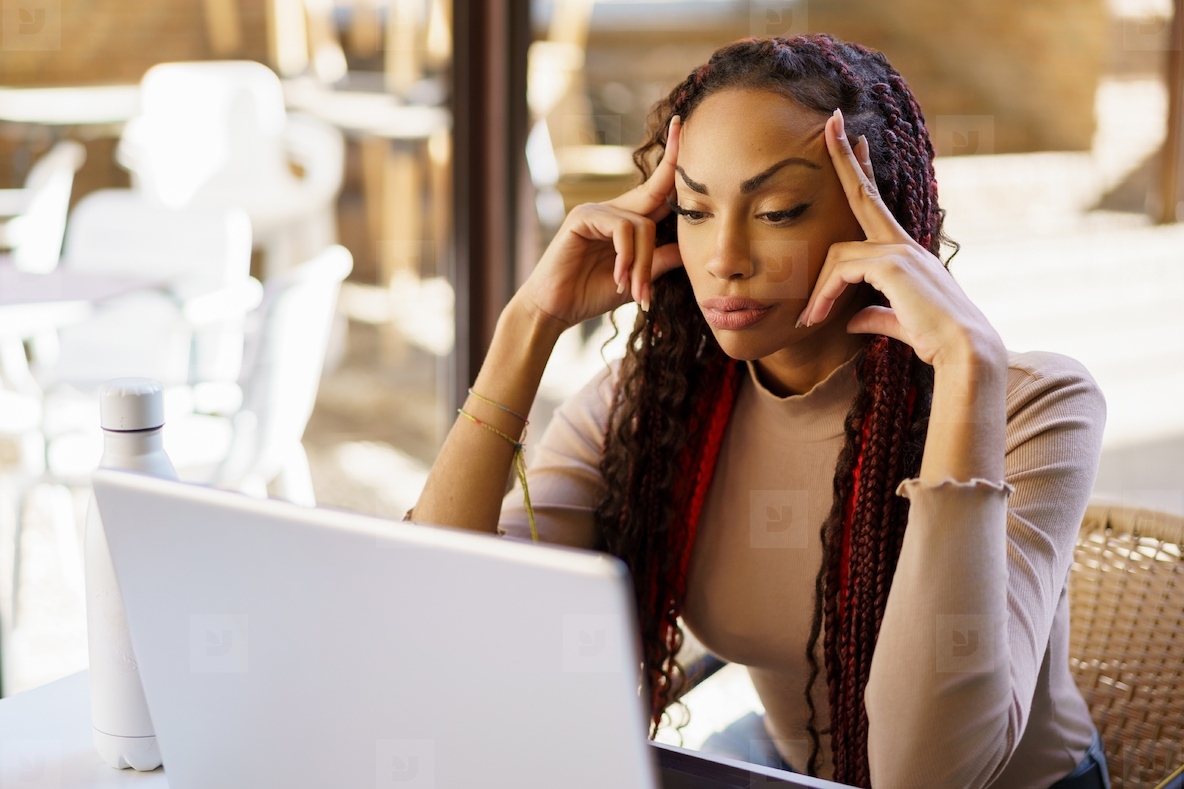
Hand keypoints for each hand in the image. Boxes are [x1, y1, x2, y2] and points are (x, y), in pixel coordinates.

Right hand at [515, 117, 685, 330]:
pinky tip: (621, 279)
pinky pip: (622, 230)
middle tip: (680, 120)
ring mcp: (596, 211)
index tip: (682, 125)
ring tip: (638, 292)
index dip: (673, 164)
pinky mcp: (583, 217)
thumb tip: (689, 248)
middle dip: (672, 162)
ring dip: (644, 263)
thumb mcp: (636, 280)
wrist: (556, 309)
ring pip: (642, 225)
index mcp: (626, 222)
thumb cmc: (590, 294)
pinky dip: (627, 258)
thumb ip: (658, 262)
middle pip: (655, 190)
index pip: (657, 191)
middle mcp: (612, 210)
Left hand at [796, 109, 1003, 367]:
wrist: (965, 353)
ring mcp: (900, 251)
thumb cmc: (937, 340)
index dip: (863, 172)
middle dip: (844, 157)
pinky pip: (842, 271)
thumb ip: (874, 316)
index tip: (856, 139)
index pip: (877, 204)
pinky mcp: (893, 265)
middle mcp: (903, 244)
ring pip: (838, 254)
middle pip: (864, 193)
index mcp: (905, 252)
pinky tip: (817, 318)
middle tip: (832, 121)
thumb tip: (850, 321)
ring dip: (818, 290)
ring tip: (807, 320)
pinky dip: (825, 295)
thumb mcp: (899, 324)